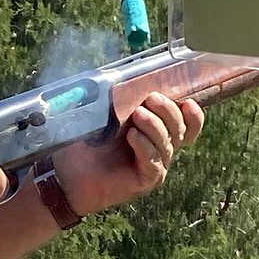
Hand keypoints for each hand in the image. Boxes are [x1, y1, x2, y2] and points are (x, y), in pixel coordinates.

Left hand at [53, 92, 204, 215]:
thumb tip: (118, 78)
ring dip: (155, 126)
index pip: (186, 125)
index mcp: (154, 134)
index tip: (187, 100)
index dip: (193, 114)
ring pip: (168, 144)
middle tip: (151, 99)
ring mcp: (153, 166)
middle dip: (168, 111)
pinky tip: (132, 136)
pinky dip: (145, 146)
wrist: (66, 176)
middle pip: (180, 130)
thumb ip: (115, 103)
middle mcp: (159, 150)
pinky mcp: (144, 181)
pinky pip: (153, 162)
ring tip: (137, 114)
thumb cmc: (83, 147)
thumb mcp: (100, 119)